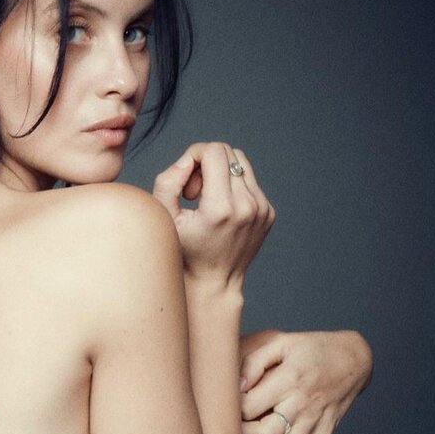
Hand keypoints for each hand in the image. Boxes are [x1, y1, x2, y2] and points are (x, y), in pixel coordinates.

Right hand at [152, 143, 274, 288]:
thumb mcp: (165, 218)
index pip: (214, 151)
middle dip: (207, 163)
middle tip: (195, 192)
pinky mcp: (268, 212)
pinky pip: (250, 181)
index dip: (195, 155)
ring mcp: (262, 209)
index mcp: (221, 207)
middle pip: (228, 153)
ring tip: (209, 200)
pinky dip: (234, 187)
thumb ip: (168, 182)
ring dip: (221, 173)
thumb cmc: (185, 252)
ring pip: (241, 163)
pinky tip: (222, 211)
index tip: (187, 183)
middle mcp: (247, 205)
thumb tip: (187, 161)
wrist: (215, 282)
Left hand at [239, 329, 372, 433]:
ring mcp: (316, 420)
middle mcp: (303, 403)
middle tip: (227, 431)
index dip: (231, 411)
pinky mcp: (326, 431)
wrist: (354, 357)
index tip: (222, 408)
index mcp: (289, 379)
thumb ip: (256, 361)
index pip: (250, 406)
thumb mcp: (282, 343)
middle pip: (266, 433)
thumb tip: (236, 384)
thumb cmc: (313, 348)